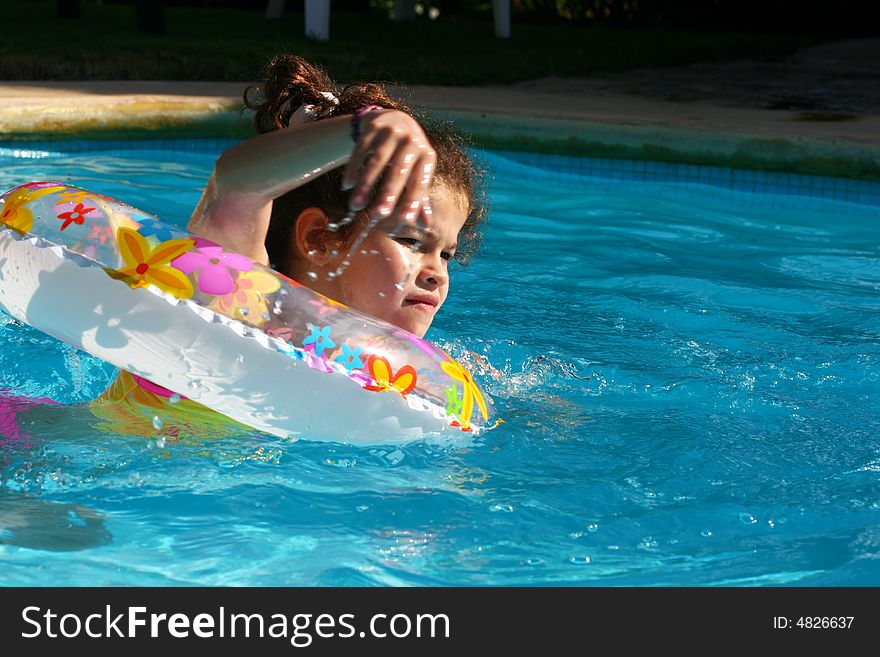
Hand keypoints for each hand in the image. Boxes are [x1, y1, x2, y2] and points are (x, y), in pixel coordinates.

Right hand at [341, 109, 436, 227]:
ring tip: (355, 206)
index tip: (405, 220)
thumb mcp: (418, 173)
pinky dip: (353, 169)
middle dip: (388, 194)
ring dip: (365, 185)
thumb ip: (421, 199)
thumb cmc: (409, 156)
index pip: (420, 182)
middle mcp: (411, 142)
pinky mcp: (374, 128)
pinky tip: (347, 186)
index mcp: (427, 156)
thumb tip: (426, 226)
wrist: (396, 120)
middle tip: (378, 214)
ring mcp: (392, 133)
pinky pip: (361, 150)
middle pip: (398, 171)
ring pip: (377, 162)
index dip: (413, 201)